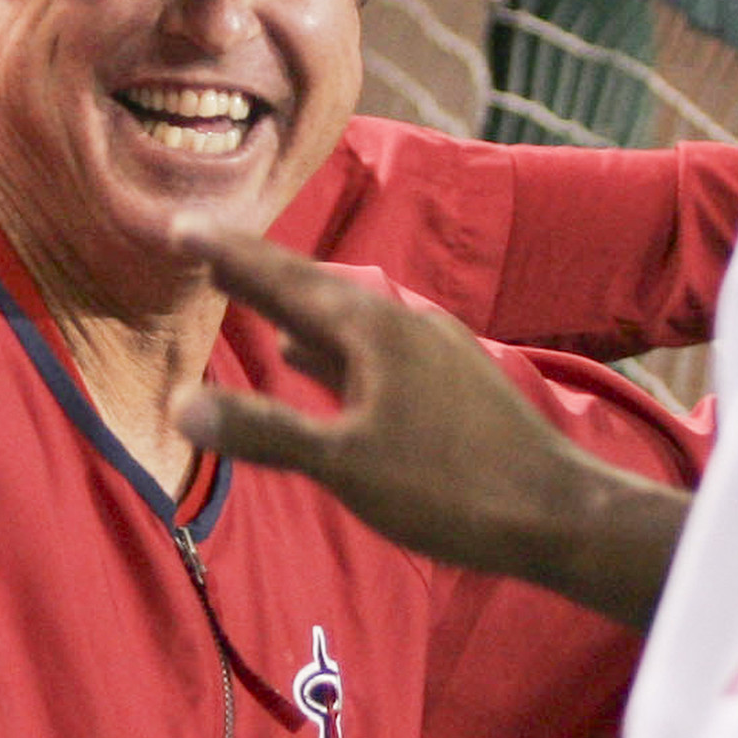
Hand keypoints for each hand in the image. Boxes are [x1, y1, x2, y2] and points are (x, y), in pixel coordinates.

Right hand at [175, 221, 680, 628]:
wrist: (559, 514)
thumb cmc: (451, 489)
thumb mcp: (346, 466)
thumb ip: (265, 432)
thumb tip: (178, 403)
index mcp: (371, 330)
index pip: (281, 280)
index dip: (227, 254)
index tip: (179, 223)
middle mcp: (401, 323)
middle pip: (313, 288)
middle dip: (256, 270)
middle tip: (207, 245)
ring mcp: (431, 350)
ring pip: (344, 317)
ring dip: (293, 305)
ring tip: (253, 290)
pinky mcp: (449, 382)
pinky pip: (370, 347)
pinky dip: (330, 345)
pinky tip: (317, 360)